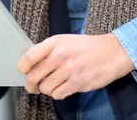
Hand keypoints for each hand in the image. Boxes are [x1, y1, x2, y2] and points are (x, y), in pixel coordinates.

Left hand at [18, 33, 134, 99]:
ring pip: (44, 88)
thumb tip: (31, 64)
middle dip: (31, 84)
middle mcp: (60, 55)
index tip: (24, 71)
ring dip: (47, 89)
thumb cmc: (89, 47)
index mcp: (55, 42)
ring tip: (55, 84)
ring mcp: (69, 70)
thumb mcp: (66, 41)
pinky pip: (57, 95)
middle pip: (33, 76)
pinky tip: (65, 87)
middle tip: (35, 85)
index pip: (29, 56)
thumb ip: (49, 51)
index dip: (23, 67)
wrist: (114, 52)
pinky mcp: (78, 82)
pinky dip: (59, 93)